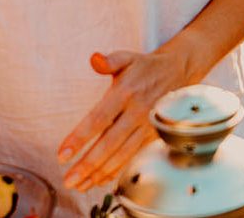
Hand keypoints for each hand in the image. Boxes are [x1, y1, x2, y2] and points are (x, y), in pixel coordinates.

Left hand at [59, 48, 201, 191]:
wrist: (180, 71)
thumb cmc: (146, 67)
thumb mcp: (127, 58)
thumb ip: (109, 61)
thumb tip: (94, 59)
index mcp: (126, 92)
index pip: (99, 119)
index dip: (80, 138)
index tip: (63, 154)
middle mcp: (137, 111)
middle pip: (110, 143)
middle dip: (88, 164)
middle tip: (69, 180)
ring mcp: (146, 125)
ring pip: (122, 154)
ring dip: (100, 172)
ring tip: (80, 185)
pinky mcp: (152, 134)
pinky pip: (133, 155)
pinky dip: (117, 170)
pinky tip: (101, 180)